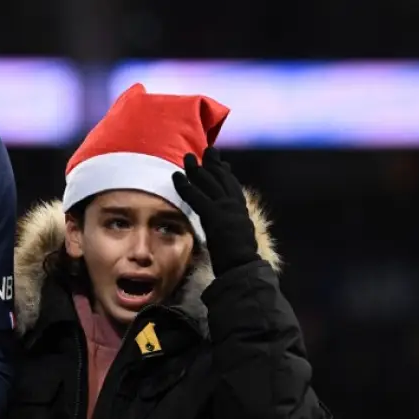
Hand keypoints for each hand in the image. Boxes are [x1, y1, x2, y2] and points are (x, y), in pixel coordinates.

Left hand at [171, 147, 258, 275]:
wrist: (242, 267)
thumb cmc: (239, 260)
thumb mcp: (238, 239)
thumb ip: (232, 228)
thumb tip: (228, 227)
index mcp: (242, 213)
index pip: (233, 188)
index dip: (226, 174)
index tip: (222, 163)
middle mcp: (235, 207)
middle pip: (222, 179)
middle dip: (214, 164)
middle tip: (207, 150)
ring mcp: (226, 209)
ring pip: (210, 183)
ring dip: (197, 169)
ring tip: (188, 157)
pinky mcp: (214, 215)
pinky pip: (196, 196)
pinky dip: (185, 185)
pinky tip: (176, 176)